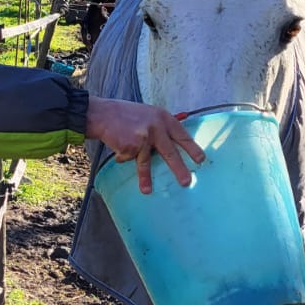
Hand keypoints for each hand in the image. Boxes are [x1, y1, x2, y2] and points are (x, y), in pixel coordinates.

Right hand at [85, 97, 204, 193]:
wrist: (102, 114)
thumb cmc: (125, 115)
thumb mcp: (148, 115)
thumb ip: (161, 127)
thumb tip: (172, 145)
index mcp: (163, 117)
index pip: (182, 135)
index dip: (192, 148)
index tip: (201, 160)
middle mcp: (156, 127)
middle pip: (171, 152)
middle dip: (179, 169)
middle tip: (187, 181)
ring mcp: (144, 137)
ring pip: (148, 162)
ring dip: (147, 178)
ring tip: (147, 190)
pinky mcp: (131, 146)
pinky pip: (129, 158)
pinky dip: (123, 157)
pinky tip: (118, 148)